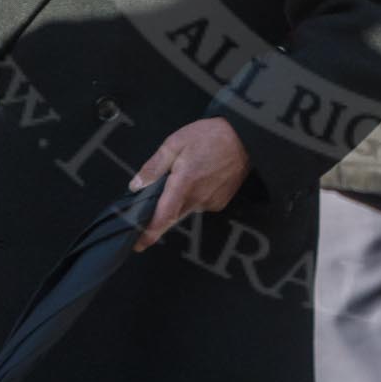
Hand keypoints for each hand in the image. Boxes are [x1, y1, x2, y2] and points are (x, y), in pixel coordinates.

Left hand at [129, 118, 250, 251]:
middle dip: (163, 211)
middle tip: (163, 192)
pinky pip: (200, 205)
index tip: (138, 245)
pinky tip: (201, 177)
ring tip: (189, 173)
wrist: (244, 137)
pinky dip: (195, 196)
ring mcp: (211, 202)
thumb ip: (154, 166)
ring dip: (180, 199)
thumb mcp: (176, 142)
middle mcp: (198, 198)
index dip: (149, 233)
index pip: (163, 216)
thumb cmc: (210, 136)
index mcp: (184, 183)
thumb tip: (136, 185)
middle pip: (173, 215)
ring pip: (186, 209)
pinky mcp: (221, 203)